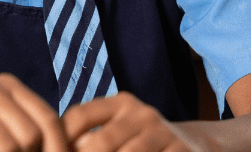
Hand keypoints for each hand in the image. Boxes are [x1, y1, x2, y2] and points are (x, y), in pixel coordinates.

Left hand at [64, 93, 213, 151]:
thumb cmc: (142, 143)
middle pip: (101, 143)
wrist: (197, 147)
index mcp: (121, 103)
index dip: (61, 139)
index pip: (80, 116)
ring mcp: (163, 133)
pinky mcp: (180, 151)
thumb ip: (91, 136)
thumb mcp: (120, 131)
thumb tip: (53, 148)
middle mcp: (142, 114)